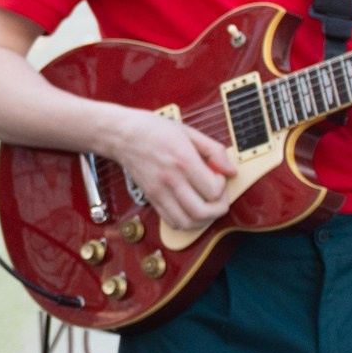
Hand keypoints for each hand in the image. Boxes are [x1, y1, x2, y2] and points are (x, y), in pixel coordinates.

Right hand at [107, 107, 238, 232]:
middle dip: (219, 208)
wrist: (120, 134)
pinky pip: (172, 222)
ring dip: (203, 219)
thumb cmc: (152, 129)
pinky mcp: (151, 198)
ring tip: (205, 204)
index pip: (213, 190)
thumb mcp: (188, 131)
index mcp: (182, 160)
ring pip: (188, 222)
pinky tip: (189, 207)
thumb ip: (214, 150)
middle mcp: (170, 179)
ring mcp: (158, 191)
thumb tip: (231, 171)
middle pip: (203, 212)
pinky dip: (186, 222)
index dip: (222, 185)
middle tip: (217, 195)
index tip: (217, 175)